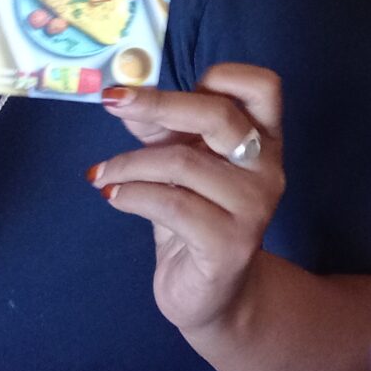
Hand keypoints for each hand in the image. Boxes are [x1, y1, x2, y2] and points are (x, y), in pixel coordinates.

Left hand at [88, 62, 284, 333]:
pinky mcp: (230, 244)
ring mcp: (254, 208)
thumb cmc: (194, 219)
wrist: (210, 295)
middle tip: (112, 103)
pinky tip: (113, 197)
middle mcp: (268, 169)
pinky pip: (170, 204)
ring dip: (129, 163)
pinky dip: (131, 195)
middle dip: (158, 104)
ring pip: (182, 163)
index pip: (263, 86)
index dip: (218, 75)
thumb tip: (124, 97)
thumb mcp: (178, 165)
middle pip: (219, 115)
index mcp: (264, 140)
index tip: (167, 87)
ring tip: (103, 175)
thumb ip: (160, 130)